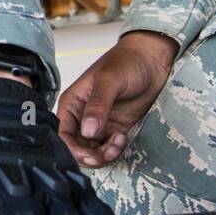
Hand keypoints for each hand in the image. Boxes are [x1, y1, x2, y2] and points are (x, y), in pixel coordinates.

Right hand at [58, 31, 177, 167]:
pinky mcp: (115, 127)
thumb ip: (98, 106)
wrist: (152, 59)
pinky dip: (113, 149)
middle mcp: (82, 115)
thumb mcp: (109, 81)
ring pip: (92, 150)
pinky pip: (108, 147)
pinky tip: (122, 138)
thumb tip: (87, 131)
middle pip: (77, 146)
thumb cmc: (127, 61)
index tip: (89, 155)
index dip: (72, 149)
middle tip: (106, 153)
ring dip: (103, 154)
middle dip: (90, 155)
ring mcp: (99, 123)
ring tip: (117, 143)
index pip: (63, 134)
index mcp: (73, 103)